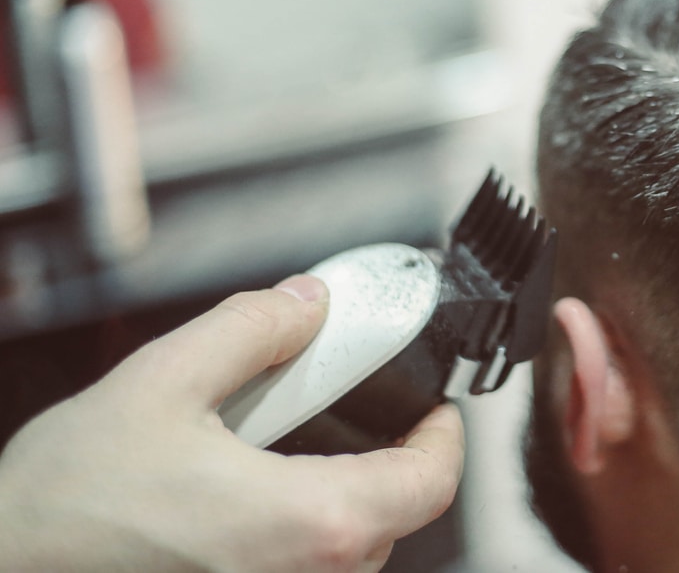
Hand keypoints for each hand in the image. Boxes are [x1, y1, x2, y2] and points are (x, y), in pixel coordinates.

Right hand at [0, 276, 464, 572]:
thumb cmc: (62, 512)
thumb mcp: (162, 382)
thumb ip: (252, 330)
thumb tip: (310, 303)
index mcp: (308, 525)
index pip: (430, 483)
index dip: (443, 436)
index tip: (432, 408)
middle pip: (391, 517)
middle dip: (382, 459)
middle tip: (348, 412)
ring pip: (346, 552)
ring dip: (333, 499)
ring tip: (279, 452)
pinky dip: (294, 535)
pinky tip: (240, 501)